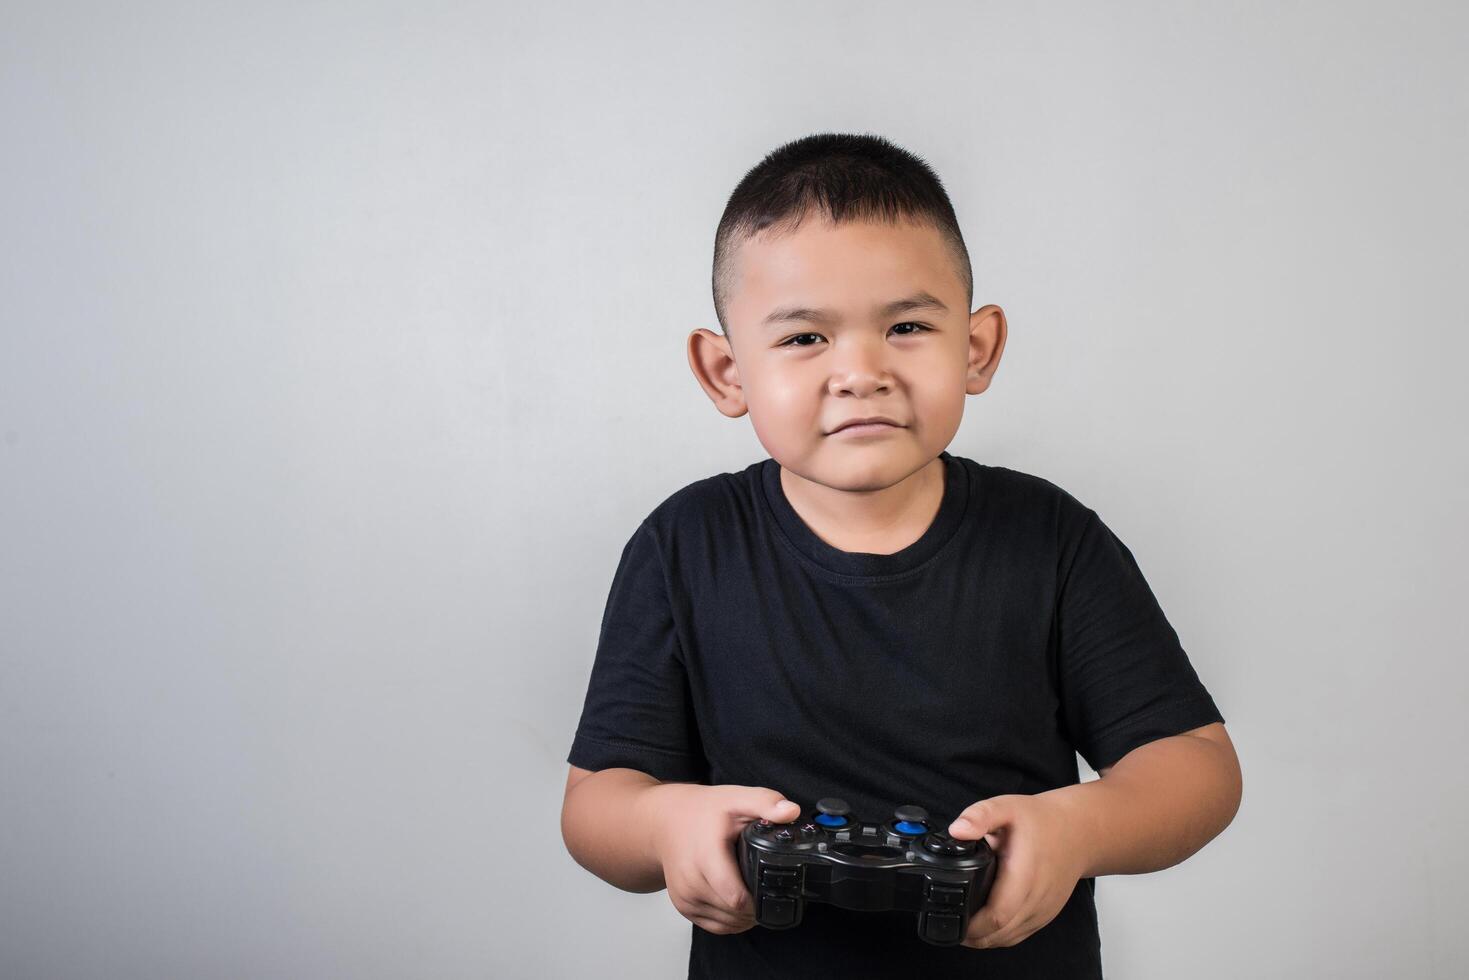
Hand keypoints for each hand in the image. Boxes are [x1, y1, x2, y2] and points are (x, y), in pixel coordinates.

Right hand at [643, 783, 799, 934]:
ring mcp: (685, 896)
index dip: (760, 900)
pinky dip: (732, 921)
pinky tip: (741, 906)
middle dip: (756, 907)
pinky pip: (714, 926)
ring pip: (726, 923)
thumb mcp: (736, 799)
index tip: (773, 888)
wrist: (666, 822)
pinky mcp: (683, 907)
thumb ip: (765, 803)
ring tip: (756, 896)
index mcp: (706, 856)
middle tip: (768, 889)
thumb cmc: (702, 811)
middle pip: (734, 913)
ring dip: (745, 917)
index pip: (736, 898)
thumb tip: (792, 811)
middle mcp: (691, 881)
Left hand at [947, 793, 1091, 948]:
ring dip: (984, 938)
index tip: (953, 918)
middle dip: (971, 935)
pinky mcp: (1045, 915)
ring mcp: (1043, 910)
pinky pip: (1019, 935)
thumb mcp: (1006, 807)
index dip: (971, 925)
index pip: (997, 916)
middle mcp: (1036, 898)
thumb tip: (957, 830)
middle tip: (950, 922)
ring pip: (1008, 938)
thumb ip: (980, 816)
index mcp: (1024, 874)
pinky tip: (984, 927)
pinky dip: (999, 936)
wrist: (1078, 833)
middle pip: (999, 934)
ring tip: (963, 925)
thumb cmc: (1041, 821)